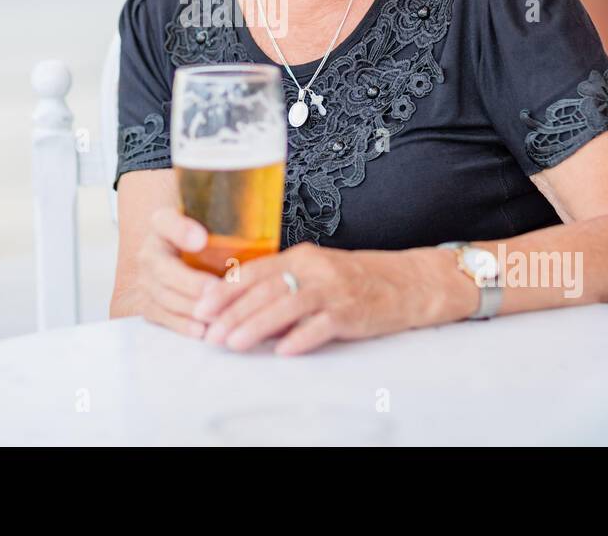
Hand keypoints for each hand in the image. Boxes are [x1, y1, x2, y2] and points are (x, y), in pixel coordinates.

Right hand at [132, 206, 215, 339]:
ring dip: (190, 308)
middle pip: (165, 270)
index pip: (166, 222)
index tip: (201, 239)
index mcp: (161, 224)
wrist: (175, 253)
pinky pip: (161, 316)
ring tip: (215, 315)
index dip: (182, 231)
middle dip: (192, 284)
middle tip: (216, 290)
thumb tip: (199, 240)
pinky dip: (181, 325)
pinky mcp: (147, 304)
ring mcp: (145, 281)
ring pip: (164, 297)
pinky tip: (201, 330)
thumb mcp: (202, 220)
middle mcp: (148, 252)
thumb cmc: (197, 236)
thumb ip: (200, 227)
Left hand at [190, 243, 469, 354]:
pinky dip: (301, 338)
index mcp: (300, 256)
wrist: (407, 282)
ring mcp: (333, 290)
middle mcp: (314, 269)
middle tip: (208, 332)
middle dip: (232, 313)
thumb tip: (241, 306)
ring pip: (286, 307)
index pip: (255, 271)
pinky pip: (321, 325)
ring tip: (233, 343)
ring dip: (256, 326)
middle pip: (265, 290)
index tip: (200, 307)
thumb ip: (281, 284)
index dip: (225, 290)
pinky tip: (283, 350)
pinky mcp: (351, 312)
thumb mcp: (315, 272)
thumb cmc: (354, 279)